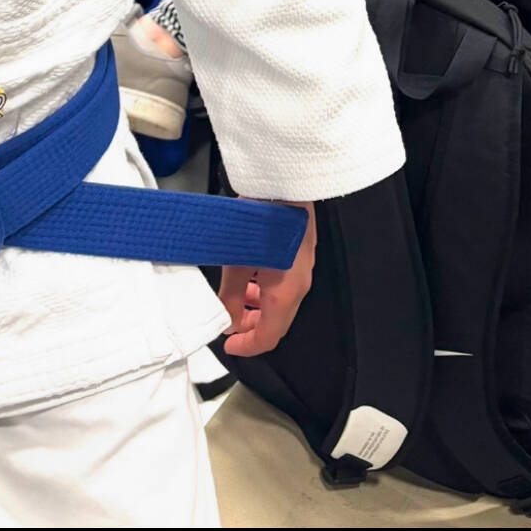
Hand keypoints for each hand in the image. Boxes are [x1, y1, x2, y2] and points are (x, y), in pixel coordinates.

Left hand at [221, 203, 315, 356]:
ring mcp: (303, 269)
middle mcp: (299, 286)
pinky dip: (267, 290)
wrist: (284, 184)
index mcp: (285, 294)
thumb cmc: (260, 221)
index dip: (248, 346)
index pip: (269, 336)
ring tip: (238, 298)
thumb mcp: (237, 262)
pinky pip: (285, 285)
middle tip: (230, 323)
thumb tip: (227, 321)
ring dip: (259, 308)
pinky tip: (252, 277)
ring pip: (281, 303)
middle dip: (253, 328)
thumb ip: (231, 296)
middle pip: (277, 322)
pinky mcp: (301, 254)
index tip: (229, 346)